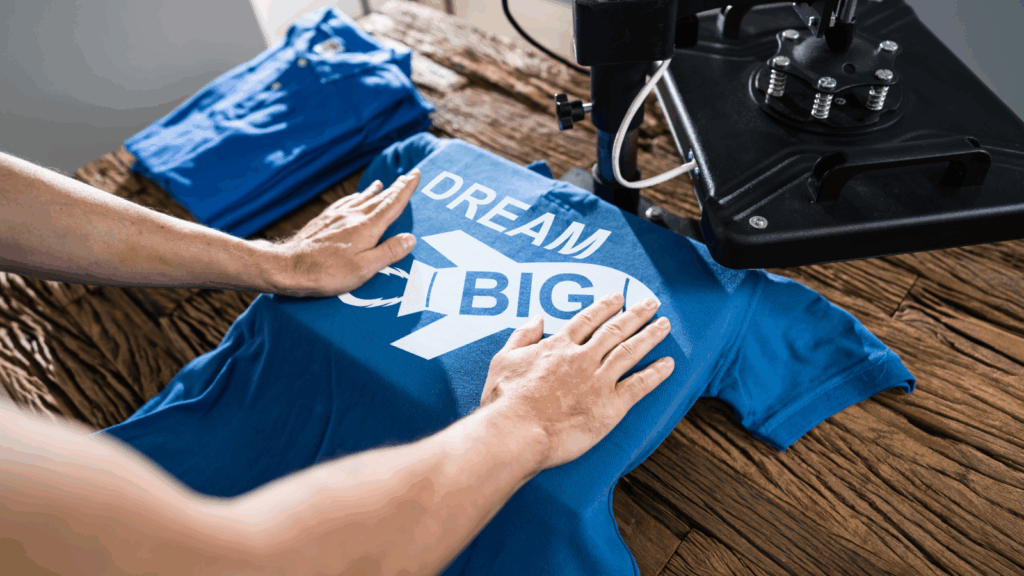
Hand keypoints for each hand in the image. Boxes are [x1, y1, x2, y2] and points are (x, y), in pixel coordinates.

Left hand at [264, 170, 420, 296]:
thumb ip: (388, 252)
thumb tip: (410, 238)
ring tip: (381, 184)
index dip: (405, 189)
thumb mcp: (365, 268)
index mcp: (367, 227)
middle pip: (378, 198)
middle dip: (394, 187)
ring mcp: (336, 216)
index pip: (392, 204)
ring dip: (374, 191)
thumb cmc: (328, 272)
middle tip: (406, 176)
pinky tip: (353, 198)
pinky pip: (344, 203)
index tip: (415, 175)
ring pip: (361, 199)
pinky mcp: (324, 221)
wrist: (289, 267)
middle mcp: (353, 216)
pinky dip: (354, 197)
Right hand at [480, 293, 674, 470]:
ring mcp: (598, 381)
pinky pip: (639, 386)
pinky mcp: (610, 406)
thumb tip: (537, 319)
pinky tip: (669, 364)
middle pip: (614, 331)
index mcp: (558, 346)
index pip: (586, 320)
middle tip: (651, 303)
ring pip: (630, 351)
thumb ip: (522, 336)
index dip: (604, 307)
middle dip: (635, 315)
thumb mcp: (504, 359)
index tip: (619, 297)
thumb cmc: (505, 400)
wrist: (516, 432)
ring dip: (650, 336)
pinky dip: (656, 374)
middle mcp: (582, 358)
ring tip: (664, 325)